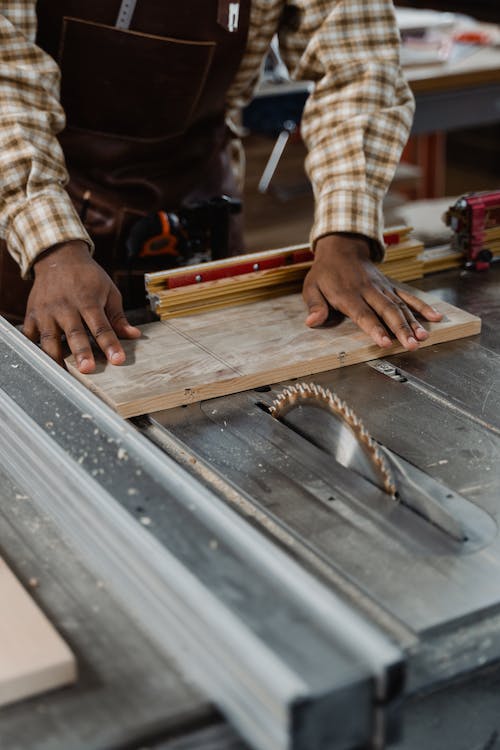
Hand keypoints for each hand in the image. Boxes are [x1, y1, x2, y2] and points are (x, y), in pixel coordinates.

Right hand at [23, 241, 140, 372]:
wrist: (59, 256)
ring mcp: (47, 311)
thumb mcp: (109, 291)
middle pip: (74, 333)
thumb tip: (134, 335)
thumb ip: (118, 317)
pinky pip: (30, 334)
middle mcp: (66, 306)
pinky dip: (34, 348)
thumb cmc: (88, 277)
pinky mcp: (32, 314)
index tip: (118, 360)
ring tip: (63, 373)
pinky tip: (42, 362)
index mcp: (88, 300)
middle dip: (81, 352)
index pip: (101, 327)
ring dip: (56, 356)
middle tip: (88, 369)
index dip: (110, 344)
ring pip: (49, 337)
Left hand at [303, 234, 442, 349]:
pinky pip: (409, 296)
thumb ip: (314, 305)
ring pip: (401, 306)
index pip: (363, 314)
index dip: (375, 329)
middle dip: (401, 329)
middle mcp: (368, 291)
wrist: (342, 248)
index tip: (384, 342)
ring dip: (414, 322)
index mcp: (348, 294)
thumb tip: (312, 321)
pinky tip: (436, 318)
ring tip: (424, 337)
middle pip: (387, 311)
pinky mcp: (391, 287)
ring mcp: (382, 288)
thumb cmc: (325, 273)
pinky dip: (423, 307)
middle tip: (412, 345)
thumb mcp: (311, 287)